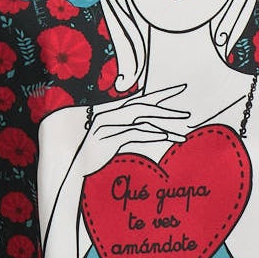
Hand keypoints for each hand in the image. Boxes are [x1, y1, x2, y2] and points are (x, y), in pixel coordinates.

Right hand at [74, 83, 193, 178]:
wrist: (71, 168)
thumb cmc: (93, 155)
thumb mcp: (113, 140)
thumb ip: (130, 131)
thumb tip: (152, 130)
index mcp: (113, 112)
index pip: (142, 98)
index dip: (162, 93)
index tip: (182, 89)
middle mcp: (110, 114)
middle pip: (144, 107)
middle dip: (167, 110)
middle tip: (187, 116)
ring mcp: (108, 125)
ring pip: (141, 119)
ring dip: (163, 126)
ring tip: (181, 134)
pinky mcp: (107, 138)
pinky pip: (133, 133)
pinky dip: (150, 135)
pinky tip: (164, 138)